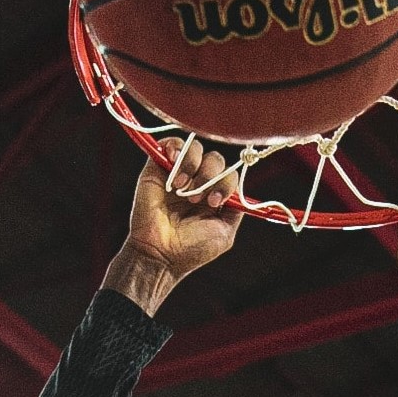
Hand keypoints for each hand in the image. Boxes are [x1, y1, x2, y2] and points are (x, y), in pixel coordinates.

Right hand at [104, 142, 242, 314]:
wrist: (160, 254)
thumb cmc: (191, 249)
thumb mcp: (224, 232)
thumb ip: (236, 209)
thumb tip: (239, 191)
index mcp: (214, 195)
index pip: (229, 174)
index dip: (225, 182)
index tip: (214, 202)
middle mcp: (198, 182)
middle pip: (215, 159)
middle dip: (210, 175)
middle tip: (196, 199)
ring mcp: (178, 173)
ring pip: (196, 147)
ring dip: (193, 165)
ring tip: (181, 188)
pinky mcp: (157, 167)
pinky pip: (172, 142)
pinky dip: (176, 148)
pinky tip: (173, 165)